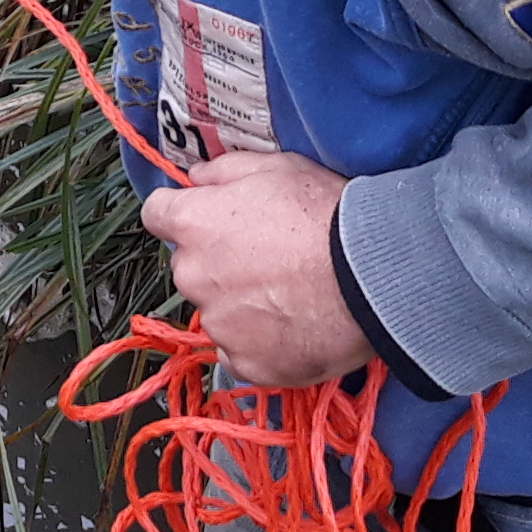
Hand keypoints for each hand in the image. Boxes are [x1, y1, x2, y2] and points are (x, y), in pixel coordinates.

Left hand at [141, 149, 369, 388]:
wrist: (374, 274)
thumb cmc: (326, 214)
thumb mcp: (276, 167)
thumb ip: (224, 171)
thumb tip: (196, 178)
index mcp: (192, 224)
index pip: (157, 214)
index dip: (184, 213)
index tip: (208, 218)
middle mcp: (193, 276)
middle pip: (190, 267)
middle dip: (218, 263)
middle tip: (267, 259)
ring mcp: (219, 324)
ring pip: (217, 312)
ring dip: (241, 306)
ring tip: (291, 295)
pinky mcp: (247, 363)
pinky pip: (241, 352)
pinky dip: (261, 343)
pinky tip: (294, 325)